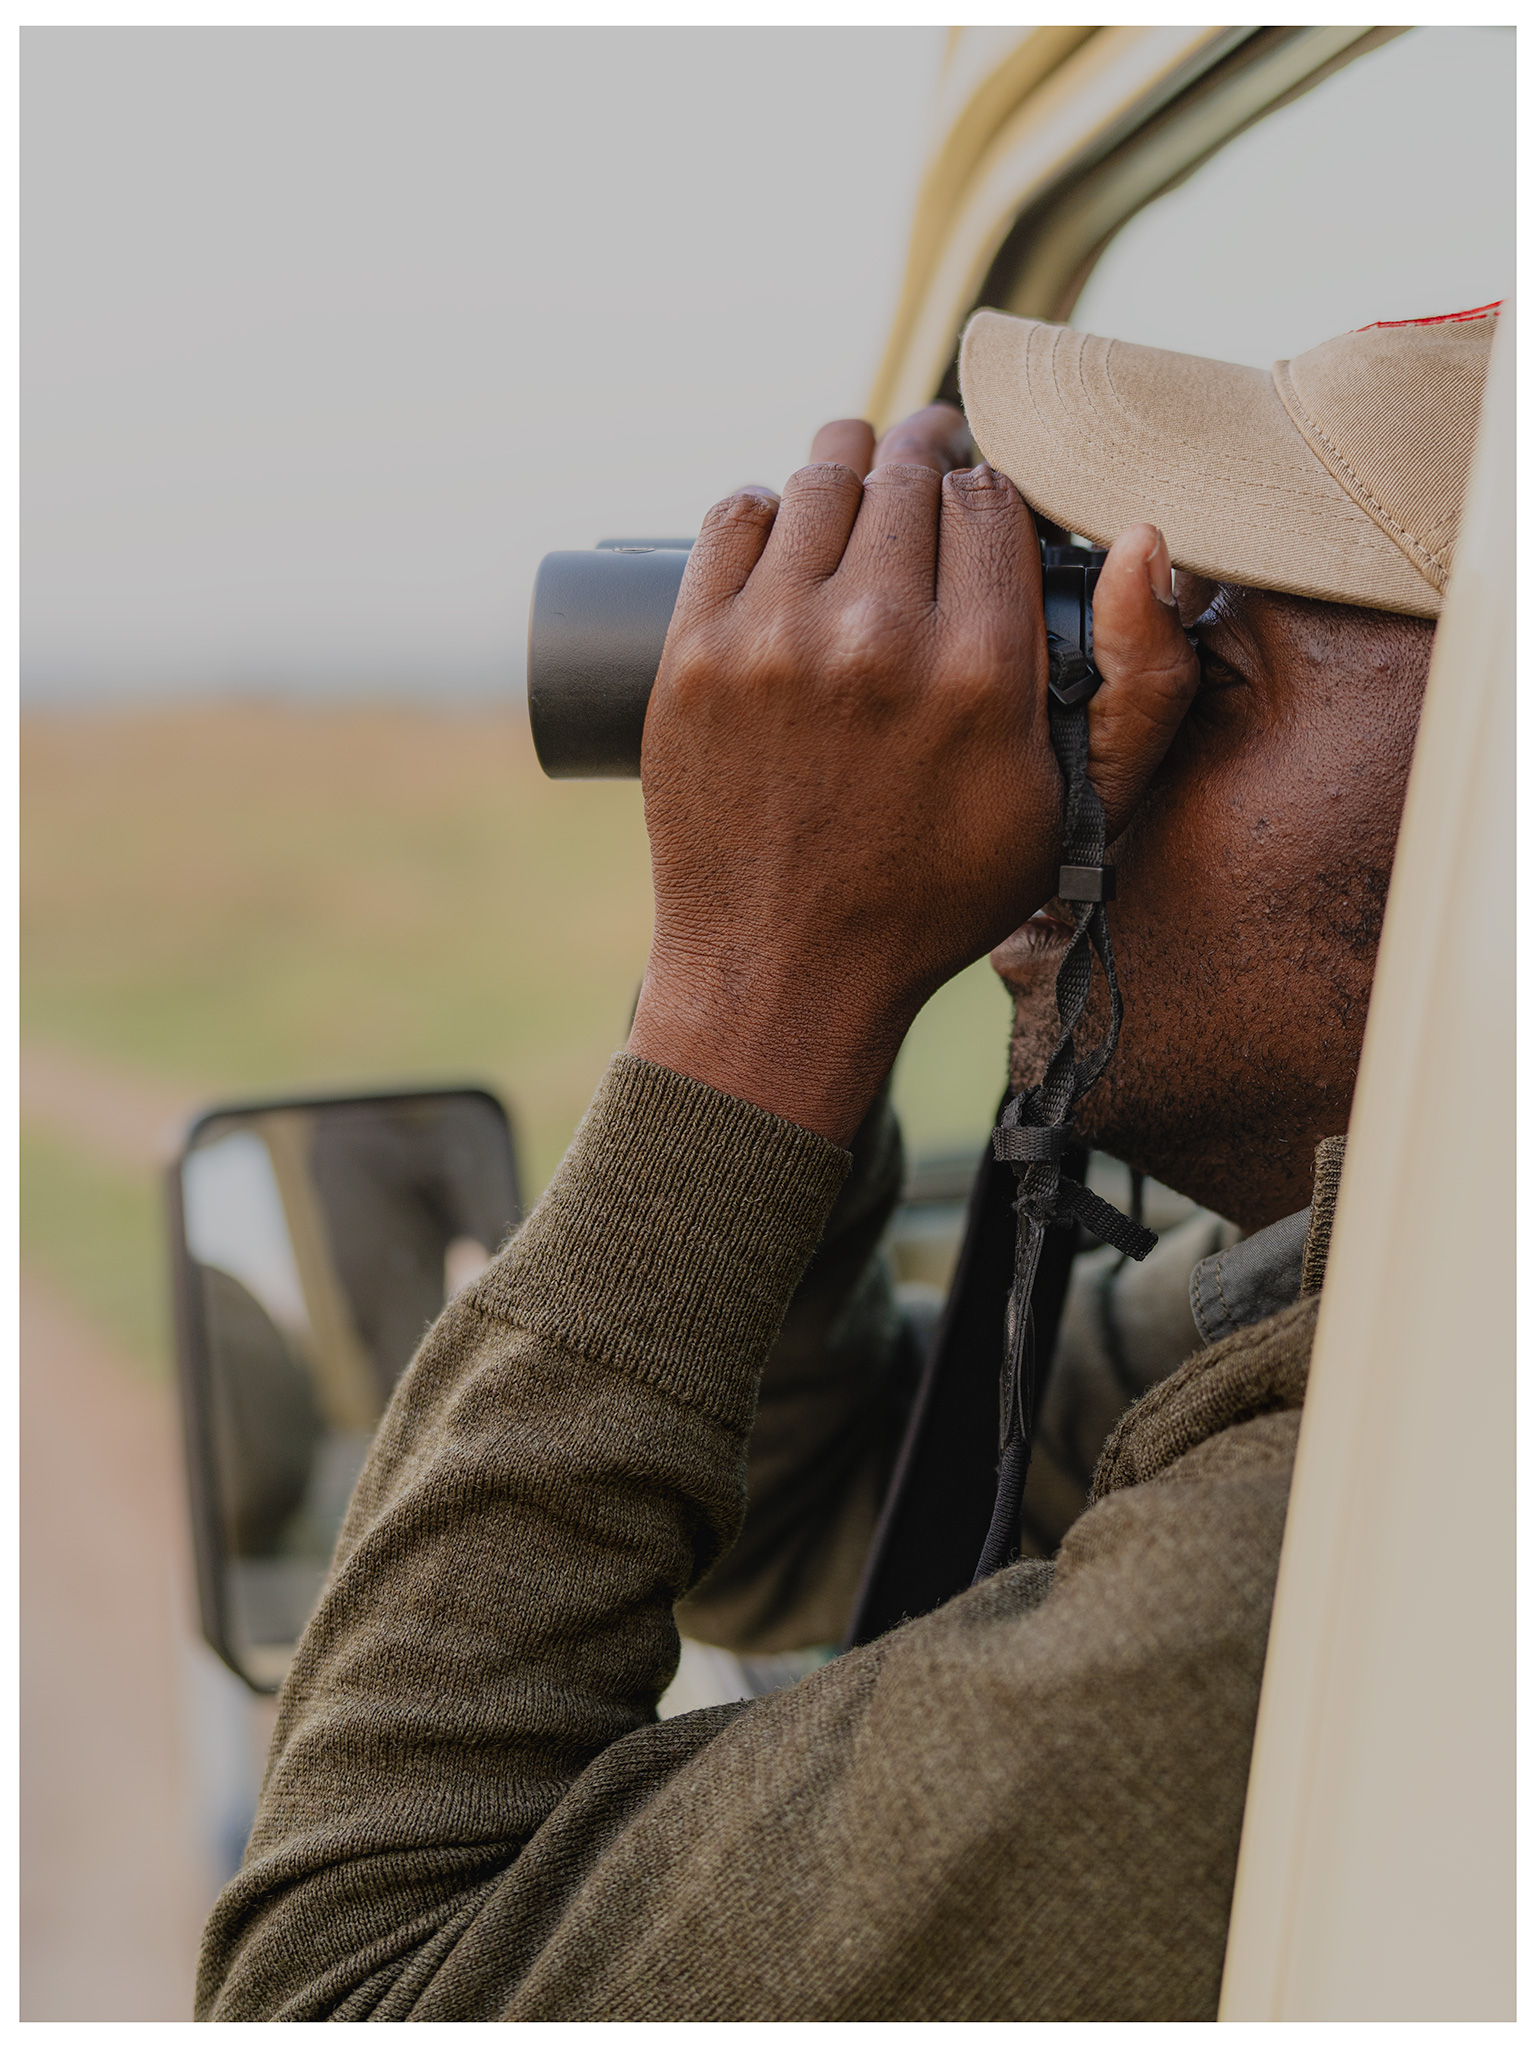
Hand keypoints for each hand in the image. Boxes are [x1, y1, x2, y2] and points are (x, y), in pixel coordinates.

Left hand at [627, 408, 1195, 1143]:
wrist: (784, 971)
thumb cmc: (935, 896)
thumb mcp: (1074, 811)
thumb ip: (1141, 681)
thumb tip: (1144, 539)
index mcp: (980, 673)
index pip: (990, 501)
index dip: (991, 493)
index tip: (980, 508)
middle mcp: (876, 638)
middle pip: (907, 475)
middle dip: (925, 459)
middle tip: (926, 465)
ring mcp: (773, 640)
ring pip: (821, 478)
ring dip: (848, 464)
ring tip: (861, 481)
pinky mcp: (694, 653)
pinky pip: (733, 517)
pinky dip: (764, 508)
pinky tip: (784, 530)